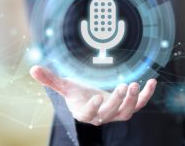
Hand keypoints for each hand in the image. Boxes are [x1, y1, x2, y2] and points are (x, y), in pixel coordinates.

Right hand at [30, 66, 156, 125]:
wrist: (92, 99)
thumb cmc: (78, 93)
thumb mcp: (65, 86)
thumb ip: (51, 79)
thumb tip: (33, 69)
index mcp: (85, 112)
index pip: (89, 114)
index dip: (92, 108)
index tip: (96, 98)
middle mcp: (101, 116)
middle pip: (111, 113)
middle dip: (118, 102)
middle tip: (124, 86)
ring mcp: (116, 113)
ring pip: (127, 112)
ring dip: (133, 100)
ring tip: (135, 84)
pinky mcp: (126, 106)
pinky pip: (139, 104)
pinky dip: (146, 95)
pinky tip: (152, 81)